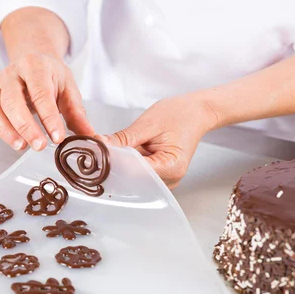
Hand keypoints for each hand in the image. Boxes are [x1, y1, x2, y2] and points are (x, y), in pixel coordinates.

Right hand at [0, 53, 93, 150]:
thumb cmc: (52, 76)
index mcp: (35, 67)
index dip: (48, 117)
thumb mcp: (69, 89)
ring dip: (4, 129)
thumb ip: (78, 115)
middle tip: (38, 146)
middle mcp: (12, 75)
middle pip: (12, 100)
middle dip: (25, 126)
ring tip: (20, 146)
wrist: (34, 58)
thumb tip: (91, 139)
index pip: (40, 94)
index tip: (57, 138)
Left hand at [98, 94, 218, 188]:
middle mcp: (169, 180)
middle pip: (132, 179)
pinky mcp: (158, 176)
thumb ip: (123, 139)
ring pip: (132, 178)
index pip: (134, 173)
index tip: (98, 152)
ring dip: (120, 165)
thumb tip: (100, 145)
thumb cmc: (179, 115)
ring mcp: (164, 181)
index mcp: (171, 167)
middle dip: (114, 164)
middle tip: (99, 150)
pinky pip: (137, 174)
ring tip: (112, 149)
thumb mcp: (147, 124)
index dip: (114, 163)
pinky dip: (127, 164)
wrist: (196, 113)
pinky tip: (122, 153)